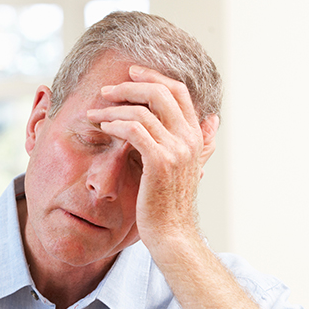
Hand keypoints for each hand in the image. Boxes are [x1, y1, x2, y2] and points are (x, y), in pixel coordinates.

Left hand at [86, 65, 218, 251]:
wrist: (172, 235)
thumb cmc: (172, 204)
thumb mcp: (189, 168)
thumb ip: (200, 142)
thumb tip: (213, 119)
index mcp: (195, 136)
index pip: (178, 91)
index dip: (154, 76)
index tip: (131, 73)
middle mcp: (189, 139)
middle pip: (161, 92)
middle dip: (131, 85)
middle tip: (106, 90)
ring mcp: (176, 150)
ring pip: (143, 110)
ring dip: (114, 107)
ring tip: (95, 113)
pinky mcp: (159, 162)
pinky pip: (134, 131)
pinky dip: (115, 125)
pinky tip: (103, 128)